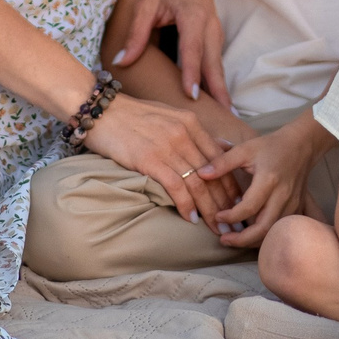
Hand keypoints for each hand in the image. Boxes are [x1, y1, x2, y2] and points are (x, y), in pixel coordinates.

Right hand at [79, 96, 234, 224]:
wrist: (100, 109)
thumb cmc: (130, 115)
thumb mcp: (167, 115)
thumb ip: (189, 132)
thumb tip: (209, 149)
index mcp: (191, 123)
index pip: (220, 159)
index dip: (231, 184)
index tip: (238, 204)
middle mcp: (184, 133)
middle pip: (213, 174)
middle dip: (226, 202)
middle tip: (234, 224)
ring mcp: (168, 146)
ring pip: (199, 183)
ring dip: (211, 210)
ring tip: (218, 229)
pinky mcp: (150, 159)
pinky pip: (176, 186)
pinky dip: (186, 205)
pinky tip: (191, 219)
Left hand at [109, 0, 230, 110]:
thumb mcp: (145, 3)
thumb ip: (135, 34)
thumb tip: (121, 62)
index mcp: (193, 16)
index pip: (192, 49)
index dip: (191, 72)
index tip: (191, 95)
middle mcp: (209, 26)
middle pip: (213, 63)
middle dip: (218, 91)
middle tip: (222, 117)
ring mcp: (215, 32)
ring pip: (218, 65)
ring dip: (221, 89)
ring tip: (225, 115)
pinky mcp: (215, 38)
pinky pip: (216, 62)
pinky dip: (218, 81)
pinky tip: (218, 100)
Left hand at [195, 117, 324, 248]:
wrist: (301, 146)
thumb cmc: (271, 146)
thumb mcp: (245, 149)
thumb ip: (222, 162)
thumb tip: (200, 174)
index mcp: (269, 180)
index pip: (249, 207)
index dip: (231, 216)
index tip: (217, 216)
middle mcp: (282, 195)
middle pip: (264, 228)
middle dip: (242, 239)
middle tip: (224, 240)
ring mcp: (292, 204)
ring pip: (273, 232)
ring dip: (253, 240)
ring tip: (234, 239)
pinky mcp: (297, 208)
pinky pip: (280, 229)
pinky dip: (265, 236)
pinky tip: (251, 234)